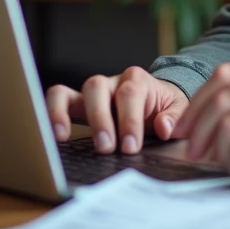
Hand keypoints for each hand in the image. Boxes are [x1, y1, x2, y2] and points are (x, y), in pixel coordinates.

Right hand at [45, 67, 188, 154]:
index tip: (130, 147)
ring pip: (69, 90)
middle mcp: (110, 82)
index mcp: (137, 80)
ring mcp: (91, 93)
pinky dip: (51, 114)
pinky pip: (58, 100)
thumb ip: (174, 117)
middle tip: (106, 148)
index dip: (129, 121)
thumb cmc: (164, 105)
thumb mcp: (179, 108)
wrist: (157, 99)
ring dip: (63, 114)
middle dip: (99, 119)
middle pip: (96, 88)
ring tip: (62, 137)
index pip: (129, 94)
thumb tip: (164, 128)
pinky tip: (51, 135)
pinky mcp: (78, 104)